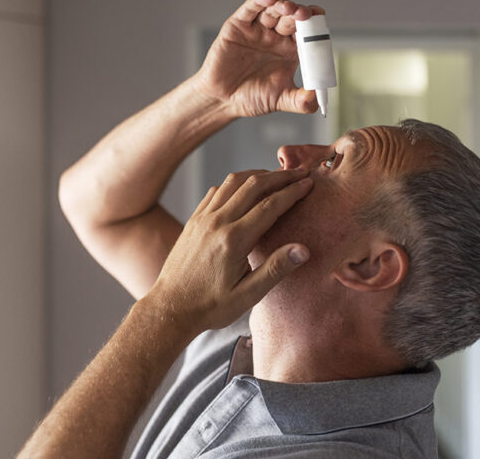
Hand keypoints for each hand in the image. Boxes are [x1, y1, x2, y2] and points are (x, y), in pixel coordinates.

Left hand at [144, 168, 312, 332]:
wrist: (170, 308)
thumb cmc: (210, 307)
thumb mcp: (247, 296)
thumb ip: (275, 270)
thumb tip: (303, 249)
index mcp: (233, 240)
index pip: (270, 205)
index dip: (292, 191)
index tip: (309, 183)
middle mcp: (217, 222)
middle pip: (253, 186)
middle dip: (279, 176)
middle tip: (299, 172)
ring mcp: (202, 218)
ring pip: (233, 182)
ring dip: (257, 175)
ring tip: (276, 175)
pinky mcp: (193, 220)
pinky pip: (216, 191)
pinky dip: (235, 183)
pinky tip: (245, 188)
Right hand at [194, 0, 324, 117]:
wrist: (223, 100)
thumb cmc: (251, 98)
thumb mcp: (281, 100)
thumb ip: (301, 102)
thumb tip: (317, 98)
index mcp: (290, 50)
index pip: (306, 31)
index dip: (314, 25)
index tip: (320, 24)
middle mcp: (275, 36)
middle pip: (292, 17)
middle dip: (300, 13)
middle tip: (305, 15)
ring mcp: (257, 29)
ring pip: (273, 10)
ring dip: (283, 5)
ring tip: (290, 8)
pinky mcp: (238, 25)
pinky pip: (250, 8)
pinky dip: (261, 0)